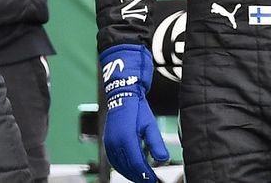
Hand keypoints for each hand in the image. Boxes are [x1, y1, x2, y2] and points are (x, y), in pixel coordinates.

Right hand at [100, 44, 168, 182]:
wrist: (123, 95)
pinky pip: (113, 160)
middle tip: (149, 181)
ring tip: (141, 177)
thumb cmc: (138, 109)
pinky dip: (122, 168)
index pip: (137, 164)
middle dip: (138, 177)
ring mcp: (109, 142)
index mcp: (127, 138)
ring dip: (130, 174)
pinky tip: (130, 169)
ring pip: (119, 166)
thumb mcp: (150, 125)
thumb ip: (156, 144)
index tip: (154, 180)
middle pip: (127, 168)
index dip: (146, 175)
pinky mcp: (107, 141)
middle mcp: (115, 142)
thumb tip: (163, 159)